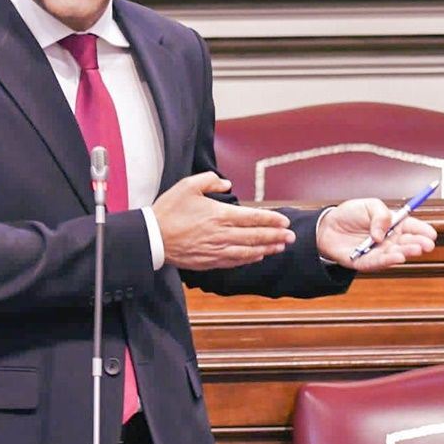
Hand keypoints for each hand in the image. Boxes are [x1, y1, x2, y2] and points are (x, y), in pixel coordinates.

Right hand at [153, 172, 294, 269]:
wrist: (151, 238)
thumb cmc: (169, 210)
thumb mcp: (188, 186)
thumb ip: (211, 181)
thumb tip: (227, 184)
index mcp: (220, 215)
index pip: (254, 218)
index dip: (272, 220)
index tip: (285, 221)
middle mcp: (222, 234)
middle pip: (256, 236)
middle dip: (276, 236)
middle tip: (291, 236)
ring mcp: (217, 250)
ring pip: (248, 251)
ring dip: (266, 249)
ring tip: (280, 247)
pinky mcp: (209, 261)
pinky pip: (235, 261)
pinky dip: (249, 259)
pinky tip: (257, 257)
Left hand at [315, 197, 437, 271]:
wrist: (326, 227)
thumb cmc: (350, 214)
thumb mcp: (369, 205)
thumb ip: (380, 215)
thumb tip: (382, 233)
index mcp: (392, 225)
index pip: (411, 227)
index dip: (422, 231)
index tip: (432, 233)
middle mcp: (388, 240)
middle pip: (407, 243)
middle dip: (419, 243)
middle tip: (427, 244)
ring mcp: (379, 252)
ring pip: (396, 253)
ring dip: (407, 252)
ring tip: (416, 249)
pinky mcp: (366, 262)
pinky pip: (379, 262)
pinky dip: (389, 260)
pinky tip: (400, 257)